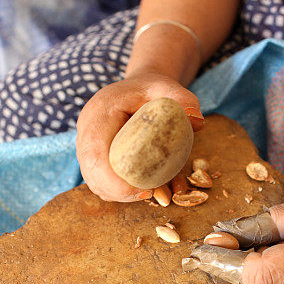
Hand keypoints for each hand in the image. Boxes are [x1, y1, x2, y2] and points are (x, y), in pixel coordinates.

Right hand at [76, 73, 204, 201]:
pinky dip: (119, 190)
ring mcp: (86, 143)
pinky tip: (141, 189)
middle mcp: (87, 129)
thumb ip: (184, 100)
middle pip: (91, 172)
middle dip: (118, 191)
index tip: (144, 190)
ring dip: (119, 193)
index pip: (96, 154)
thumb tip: (197, 122)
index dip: (115, 180)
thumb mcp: (169, 89)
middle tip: (149, 194)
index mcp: (99, 112)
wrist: (140, 88)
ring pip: (94, 179)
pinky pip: (99, 180)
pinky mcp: (94, 154)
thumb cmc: (153, 89)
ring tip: (149, 192)